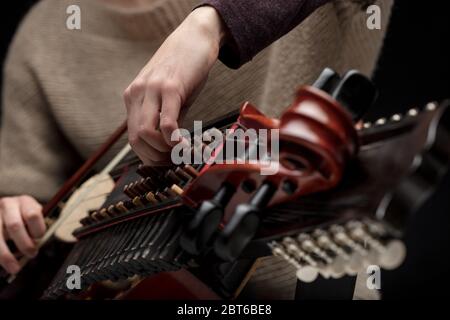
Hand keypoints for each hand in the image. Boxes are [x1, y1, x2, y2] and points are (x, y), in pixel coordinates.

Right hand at [0, 195, 45, 273]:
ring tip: (15, 267)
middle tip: (31, 254)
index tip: (39, 239)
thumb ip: (37, 228)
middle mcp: (8, 204)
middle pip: (14, 225)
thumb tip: (38, 245)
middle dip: (24, 244)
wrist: (8, 211)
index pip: (32, 214)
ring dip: (6, 255)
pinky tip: (4, 263)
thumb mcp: (34, 217)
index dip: (37, 229)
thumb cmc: (25, 217)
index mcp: (25, 202)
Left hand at [124, 6, 226, 163]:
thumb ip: (164, 117)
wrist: (194, 39)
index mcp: (134, 97)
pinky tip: (184, 143)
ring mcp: (152, 89)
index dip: (149, 156)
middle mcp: (137, 93)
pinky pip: (166, 121)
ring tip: (180, 151)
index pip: (133, 137)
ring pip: (146, 132)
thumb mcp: (168, 96)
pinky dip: (174, 139)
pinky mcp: (170, 87)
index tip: (166, 162)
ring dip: (164, 150)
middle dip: (156, 157)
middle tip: (175, 159)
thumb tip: (170, 145)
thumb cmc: (183, 70)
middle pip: (136, 139)